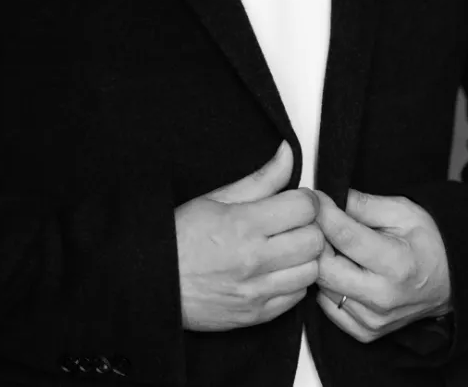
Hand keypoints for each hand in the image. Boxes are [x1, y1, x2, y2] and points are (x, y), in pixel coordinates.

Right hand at [175, 142, 323, 330]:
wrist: (152, 284)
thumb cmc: (180, 237)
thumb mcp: (216, 198)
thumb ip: (261, 179)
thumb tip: (289, 153)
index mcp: (244, 225)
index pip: (306, 208)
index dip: (304, 200)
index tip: (294, 201)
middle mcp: (255, 260)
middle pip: (315, 240)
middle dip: (308, 227)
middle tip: (291, 224)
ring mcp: (257, 291)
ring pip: (313, 271)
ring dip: (304, 257)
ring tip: (285, 248)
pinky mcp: (257, 316)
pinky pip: (298, 298)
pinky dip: (293, 282)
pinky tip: (276, 270)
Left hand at [314, 189, 450, 343]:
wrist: (451, 278)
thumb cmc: (427, 240)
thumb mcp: (401, 210)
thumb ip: (362, 203)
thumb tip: (327, 197)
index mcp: (397, 264)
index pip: (344, 237)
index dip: (323, 213)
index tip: (314, 199)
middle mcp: (383, 298)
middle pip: (325, 267)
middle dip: (316, 240)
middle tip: (319, 222)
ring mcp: (374, 320)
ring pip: (322, 287)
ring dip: (321, 263)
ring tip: (333, 244)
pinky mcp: (366, 332)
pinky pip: (328, 306)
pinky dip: (328, 285)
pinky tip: (341, 268)